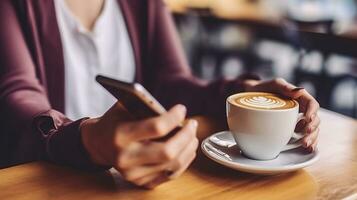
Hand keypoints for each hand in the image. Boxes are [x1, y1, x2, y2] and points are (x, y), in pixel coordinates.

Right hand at [80, 102, 198, 187]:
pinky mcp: (141, 182)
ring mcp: (134, 174)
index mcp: (121, 135)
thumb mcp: (124, 107)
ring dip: (188, 149)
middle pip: (168, 151)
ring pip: (173, 165)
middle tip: (192, 124)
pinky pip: (170, 175)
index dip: (174, 117)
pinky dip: (184, 161)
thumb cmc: (115, 121)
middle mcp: (126, 158)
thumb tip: (174, 111)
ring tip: (193, 136)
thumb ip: (145, 106)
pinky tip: (187, 149)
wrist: (98, 144)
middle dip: (186, 136)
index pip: (156, 127)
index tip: (182, 109)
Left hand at [244, 78, 319, 151]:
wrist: (252, 96)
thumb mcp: (273, 84)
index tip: (307, 119)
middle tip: (306, 134)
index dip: (313, 112)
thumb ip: (284, 86)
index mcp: (300, 98)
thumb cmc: (264, 89)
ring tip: (305, 144)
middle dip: (313, 128)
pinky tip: (307, 149)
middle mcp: (302, 110)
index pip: (312, 104)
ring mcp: (298, 120)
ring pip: (311, 130)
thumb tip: (299, 91)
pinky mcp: (292, 129)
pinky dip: (308, 143)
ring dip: (312, 138)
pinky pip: (303, 137)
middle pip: (314, 119)